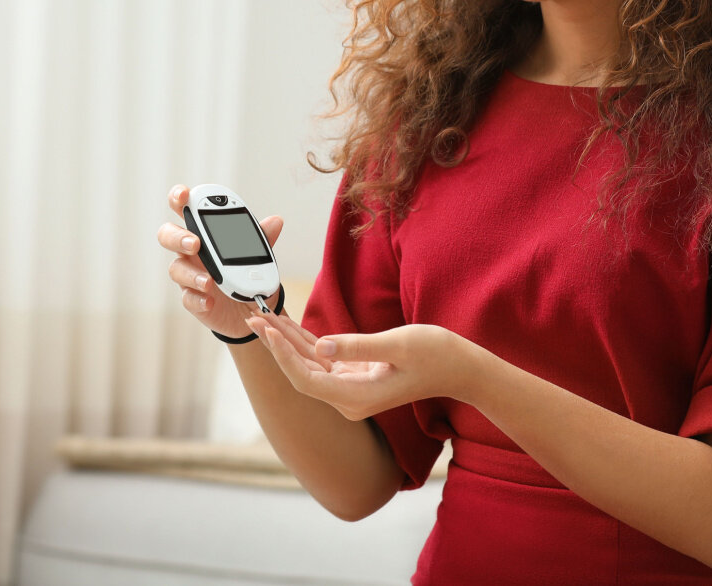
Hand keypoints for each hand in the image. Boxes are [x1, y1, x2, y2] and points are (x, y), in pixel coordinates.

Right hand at [157, 184, 282, 339]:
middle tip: (195, 243)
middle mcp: (191, 252)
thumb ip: (262, 239)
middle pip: (168, 235)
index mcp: (204, 232)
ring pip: (176, 268)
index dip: (179, 198)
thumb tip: (276, 221)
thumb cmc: (247, 272)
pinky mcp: (193, 299)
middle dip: (177, 236)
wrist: (251, 308)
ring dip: (191, 274)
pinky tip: (210, 301)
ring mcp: (189, 275)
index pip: (185, 209)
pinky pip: (187, 298)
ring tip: (209, 281)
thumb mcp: (258, 254)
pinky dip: (198, 299)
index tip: (184, 195)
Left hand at [247, 311, 470, 420]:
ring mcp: (350, 388)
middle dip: (275, 344)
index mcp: (356, 396)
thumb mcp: (398, 345)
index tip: (267, 329)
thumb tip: (320, 347)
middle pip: (300, 372)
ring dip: (286, 340)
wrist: (460, 368)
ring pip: (308, 364)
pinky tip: (286, 323)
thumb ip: (358, 346)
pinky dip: (304, 340)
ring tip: (262, 314)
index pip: (305, 379)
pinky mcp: (355, 375)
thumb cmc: (435, 354)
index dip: (282, 355)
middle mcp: (348, 397)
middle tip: (252, 315)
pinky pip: (321, 359)